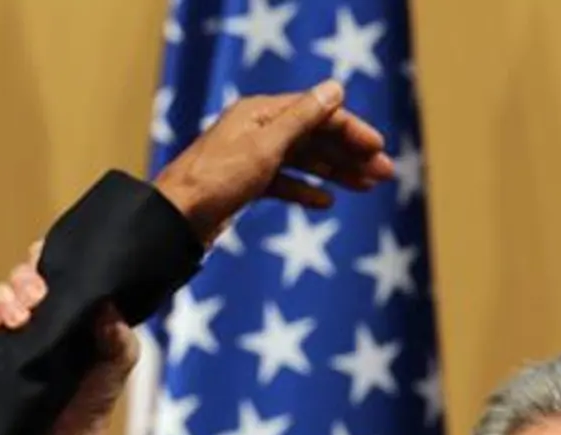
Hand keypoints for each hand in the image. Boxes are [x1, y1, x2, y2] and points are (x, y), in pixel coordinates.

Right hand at [0, 248, 134, 434]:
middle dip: (26, 279)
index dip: (52, 259)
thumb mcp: (115, 371)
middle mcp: (45, 321)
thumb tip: (104, 302)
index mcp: (76, 316)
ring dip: (2, 297)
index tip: (49, 264)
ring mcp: (16, 337)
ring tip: (15, 321)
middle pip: (25, 277)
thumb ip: (118, 338)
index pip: (60, 272)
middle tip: (36, 299)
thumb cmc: (89, 414)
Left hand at [154, 80, 393, 244]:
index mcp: (260, 114)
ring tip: (366, 187)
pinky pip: (282, 183)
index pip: (317, 113)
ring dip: (335, 172)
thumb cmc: (217, 180)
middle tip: (384, 174)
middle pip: (313, 136)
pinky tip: (325, 202)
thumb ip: (303, 118)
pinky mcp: (244, 185)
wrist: (175, 220)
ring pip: (302, 161)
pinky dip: (305, 190)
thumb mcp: (266, 147)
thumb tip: (335, 88)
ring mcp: (250, 158)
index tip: (378, 149)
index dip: (351, 129)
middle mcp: (256, 130)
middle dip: (350, 154)